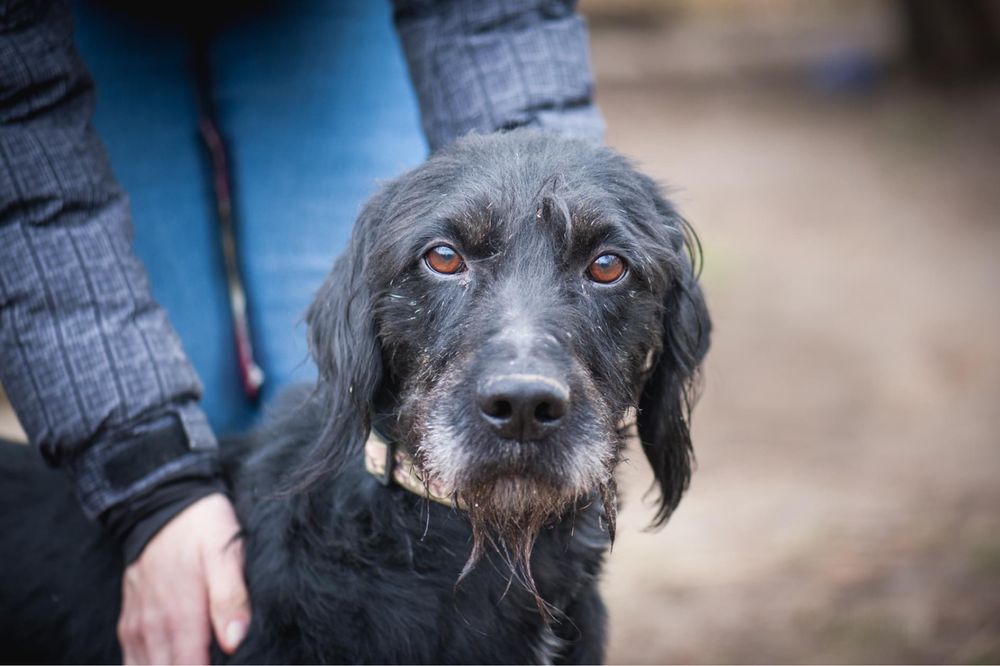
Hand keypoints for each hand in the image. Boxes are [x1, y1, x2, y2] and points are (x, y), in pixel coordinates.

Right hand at [117, 493, 250, 663]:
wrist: (162, 503)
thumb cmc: (201, 528)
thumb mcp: (225, 553)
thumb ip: (230, 597)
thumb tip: (235, 642)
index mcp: (181, 616)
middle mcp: (153, 628)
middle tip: (211, 660)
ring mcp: (137, 628)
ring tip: (195, 660)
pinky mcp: (129, 625)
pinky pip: (131, 662)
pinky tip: (170, 662)